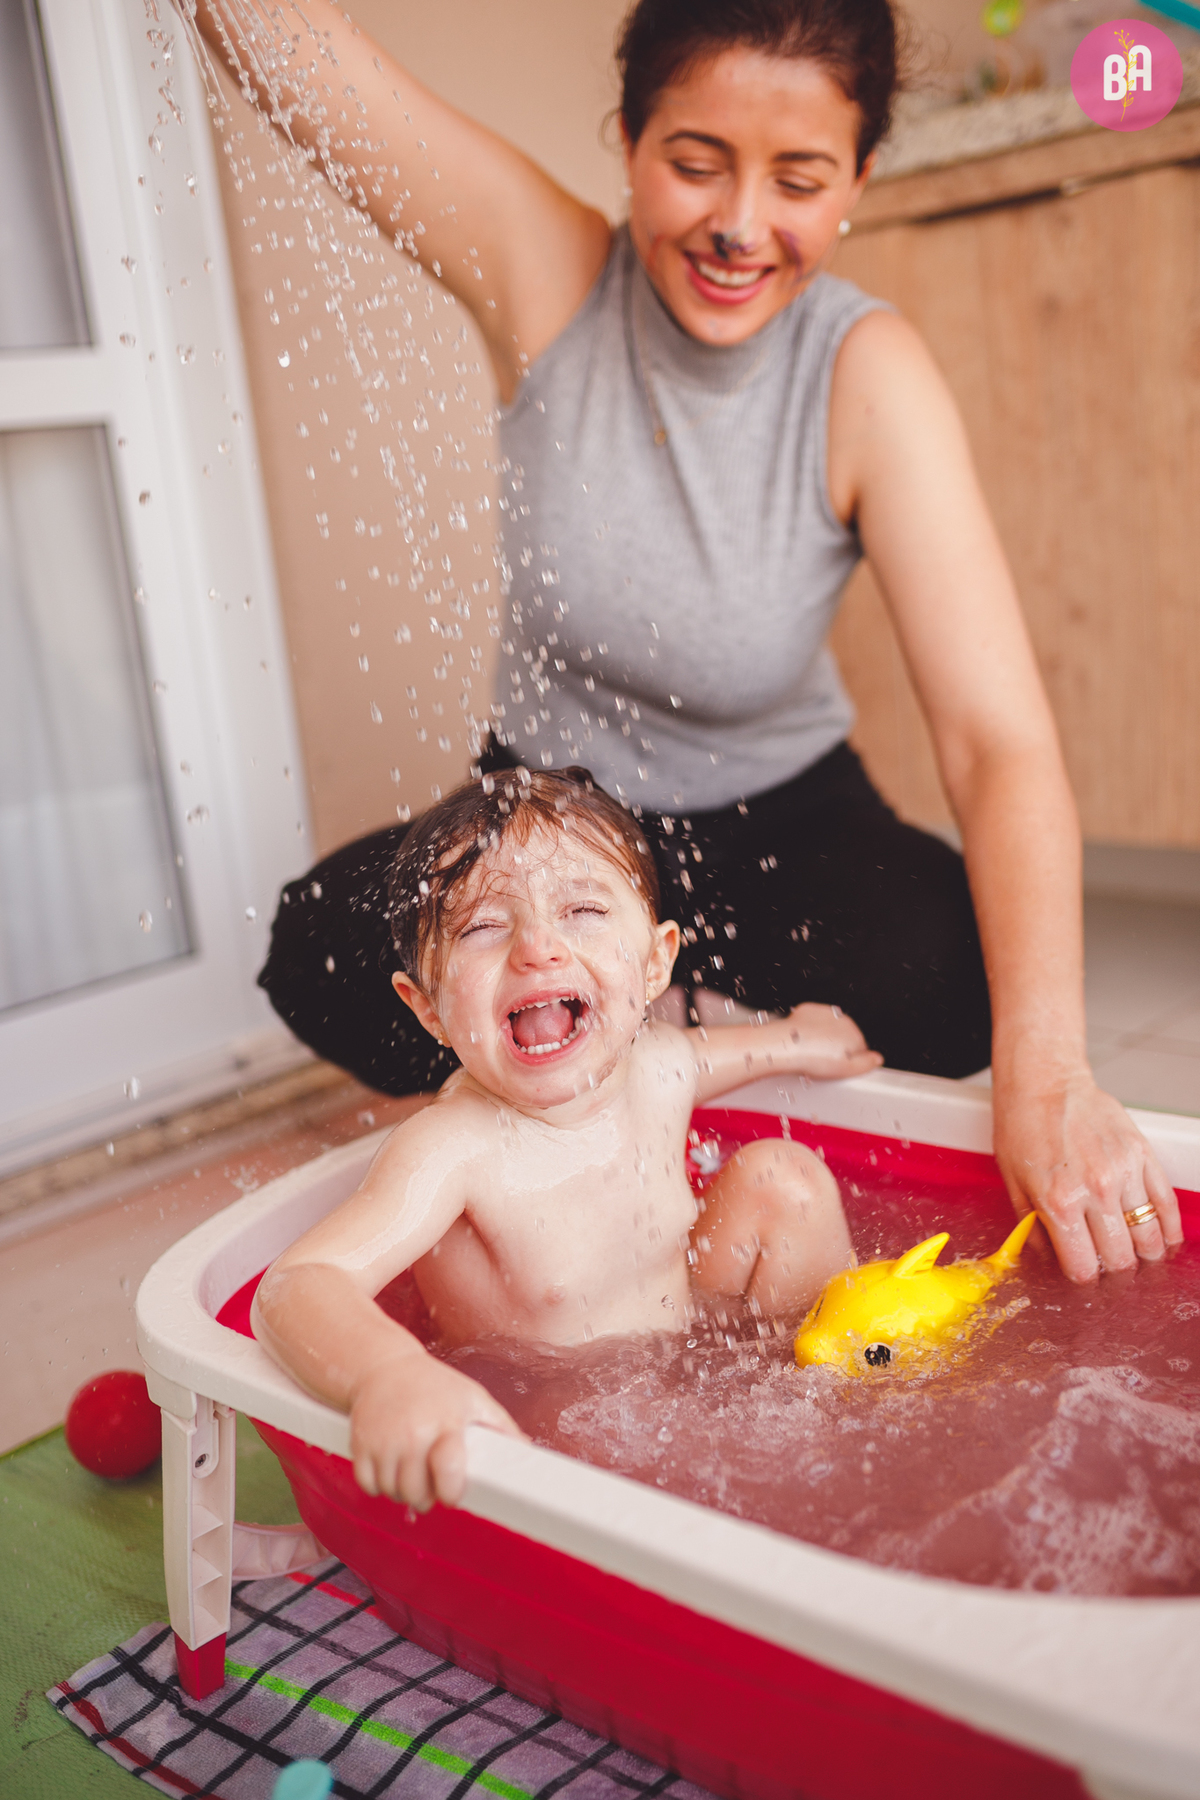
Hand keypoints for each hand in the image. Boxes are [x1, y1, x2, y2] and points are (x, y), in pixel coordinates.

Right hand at [349, 1352, 522, 1508]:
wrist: (385, 1365)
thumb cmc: (435, 1385)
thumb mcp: (473, 1398)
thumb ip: (500, 1427)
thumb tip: (525, 1452)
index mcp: (447, 1422)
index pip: (450, 1471)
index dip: (451, 1492)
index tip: (452, 1493)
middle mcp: (414, 1432)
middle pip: (417, 1492)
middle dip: (426, 1495)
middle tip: (430, 1482)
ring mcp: (385, 1439)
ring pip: (393, 1493)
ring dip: (402, 1491)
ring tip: (411, 1471)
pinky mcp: (361, 1443)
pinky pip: (367, 1485)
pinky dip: (377, 1485)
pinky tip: (389, 1468)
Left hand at [782, 1003, 882, 1079]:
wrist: (786, 1046)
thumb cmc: (814, 1058)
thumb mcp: (847, 1069)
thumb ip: (866, 1064)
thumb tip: (877, 1059)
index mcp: (854, 1034)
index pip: (860, 1048)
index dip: (850, 1060)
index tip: (839, 1067)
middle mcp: (841, 1020)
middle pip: (844, 1036)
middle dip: (836, 1048)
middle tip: (824, 1062)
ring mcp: (824, 1013)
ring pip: (828, 1028)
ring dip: (823, 1038)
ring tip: (812, 1054)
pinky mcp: (808, 1010)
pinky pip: (812, 1021)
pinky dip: (809, 1029)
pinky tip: (803, 1042)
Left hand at [993, 1067, 1181, 1281]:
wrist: (1044, 1081)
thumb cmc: (1022, 1125)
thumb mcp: (1013, 1183)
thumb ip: (1032, 1228)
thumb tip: (1049, 1261)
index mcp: (1059, 1202)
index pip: (1084, 1268)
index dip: (1084, 1279)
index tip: (1084, 1277)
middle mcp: (1095, 1190)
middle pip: (1121, 1259)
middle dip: (1116, 1273)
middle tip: (1111, 1272)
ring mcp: (1123, 1172)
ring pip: (1150, 1237)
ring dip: (1145, 1256)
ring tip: (1137, 1258)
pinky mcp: (1142, 1155)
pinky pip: (1166, 1203)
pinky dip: (1169, 1228)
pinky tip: (1164, 1239)